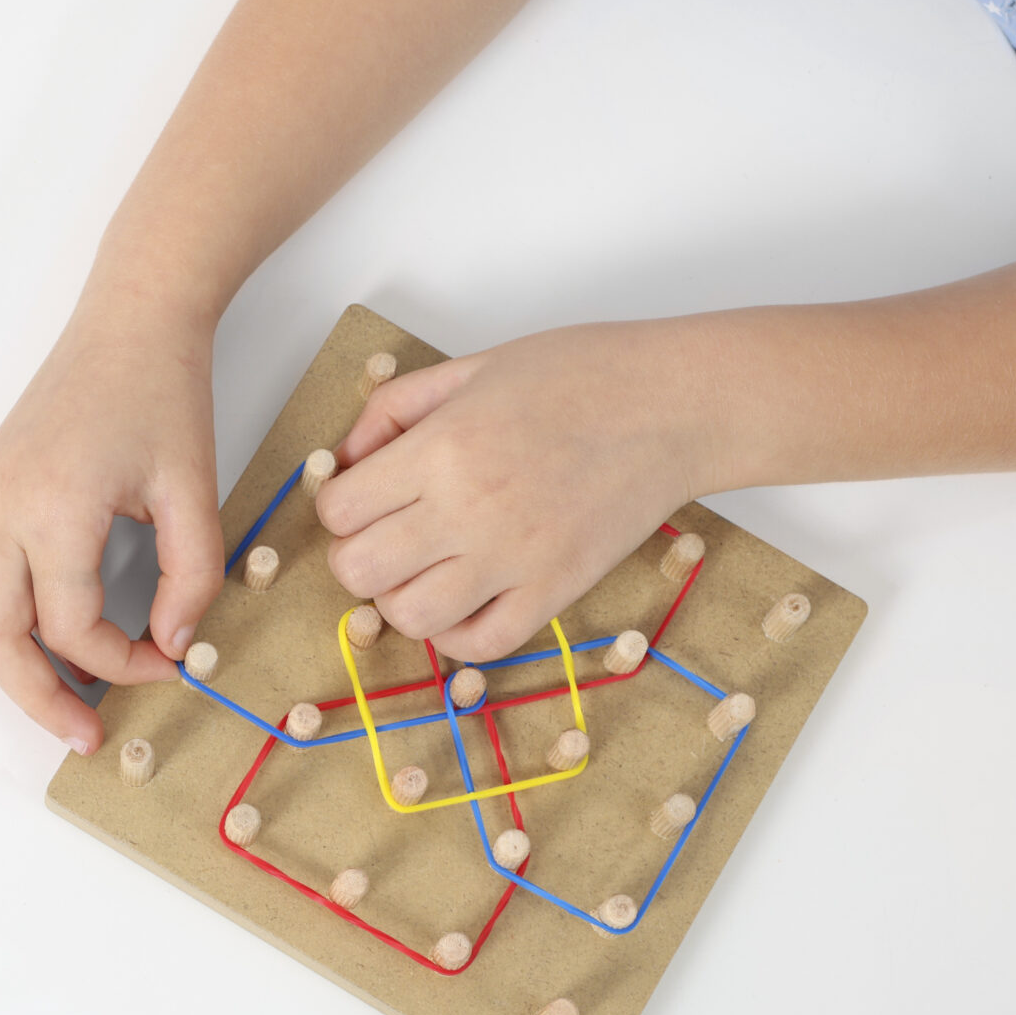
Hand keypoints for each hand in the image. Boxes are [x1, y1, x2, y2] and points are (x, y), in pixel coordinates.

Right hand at [0, 301, 226, 753]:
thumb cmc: (165, 391)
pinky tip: (53, 643)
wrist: (131, 316)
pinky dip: (11, 622)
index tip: (171, 666)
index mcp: (54, 506)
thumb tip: (173, 646)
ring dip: (14, 666)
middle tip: (84, 737)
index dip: (123, 664)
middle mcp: (4, 506)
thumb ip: (190, 578)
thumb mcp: (196, 491)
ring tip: (63, 703)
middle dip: (37, 697)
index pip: (73, 626)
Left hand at [316, 320, 722, 661]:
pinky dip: (455, 634)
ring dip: (400, 599)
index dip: (339, 505)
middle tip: (383, 535)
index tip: (363, 496)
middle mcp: (469, 510)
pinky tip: (462, 600)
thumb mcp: (470, 368)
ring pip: (409, 619)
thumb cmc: (582, 374)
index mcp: (441, 448)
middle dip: (355, 555)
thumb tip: (345, 459)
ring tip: (423, 569)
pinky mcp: (557, 591)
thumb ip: (394, 410)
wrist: (677, 404)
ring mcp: (515, 559)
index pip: (338, 510)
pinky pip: (479, 646)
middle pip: (357, 571)